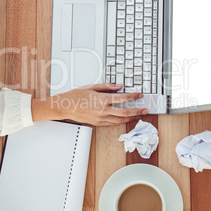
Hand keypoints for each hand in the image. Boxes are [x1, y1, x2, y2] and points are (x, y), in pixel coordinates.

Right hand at [31, 83, 147, 125]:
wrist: (65, 107)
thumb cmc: (76, 96)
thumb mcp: (92, 87)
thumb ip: (107, 86)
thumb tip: (119, 86)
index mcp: (102, 99)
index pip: (122, 98)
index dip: (133, 96)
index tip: (140, 95)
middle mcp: (103, 110)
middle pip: (125, 112)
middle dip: (137, 111)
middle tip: (145, 110)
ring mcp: (101, 118)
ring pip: (120, 120)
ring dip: (131, 118)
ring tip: (138, 115)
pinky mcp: (98, 123)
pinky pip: (113, 123)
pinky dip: (121, 122)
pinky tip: (126, 120)